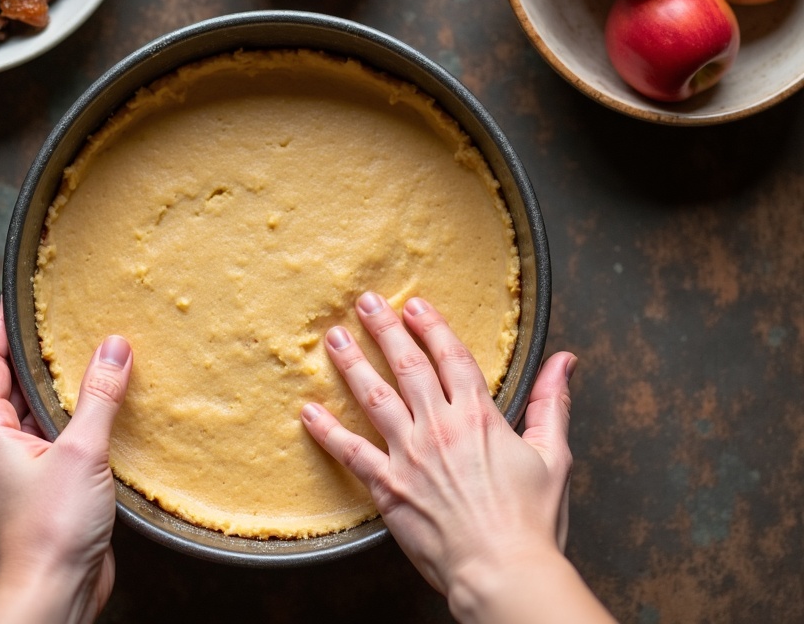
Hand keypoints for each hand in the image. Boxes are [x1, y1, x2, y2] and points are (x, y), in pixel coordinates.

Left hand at [0, 302, 131, 623]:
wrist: (52, 595)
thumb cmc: (51, 530)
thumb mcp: (80, 451)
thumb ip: (97, 395)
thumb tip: (113, 345)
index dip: (2, 326)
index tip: (20, 297)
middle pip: (7, 384)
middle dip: (34, 352)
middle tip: (65, 321)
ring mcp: (12, 470)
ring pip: (30, 414)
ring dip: (55, 388)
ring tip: (89, 359)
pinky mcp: (36, 489)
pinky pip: (49, 440)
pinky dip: (69, 419)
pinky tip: (100, 414)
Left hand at [301, 292, 613, 623]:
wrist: (503, 570)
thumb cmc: (532, 521)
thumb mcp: (555, 455)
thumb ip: (553, 403)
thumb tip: (565, 361)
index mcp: (479, 416)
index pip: (451, 356)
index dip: (431, 327)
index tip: (414, 305)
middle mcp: (439, 426)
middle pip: (407, 365)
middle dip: (384, 329)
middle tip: (365, 303)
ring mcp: (410, 455)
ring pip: (374, 397)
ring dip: (352, 364)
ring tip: (334, 339)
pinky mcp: (388, 486)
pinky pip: (350, 452)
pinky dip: (326, 430)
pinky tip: (308, 411)